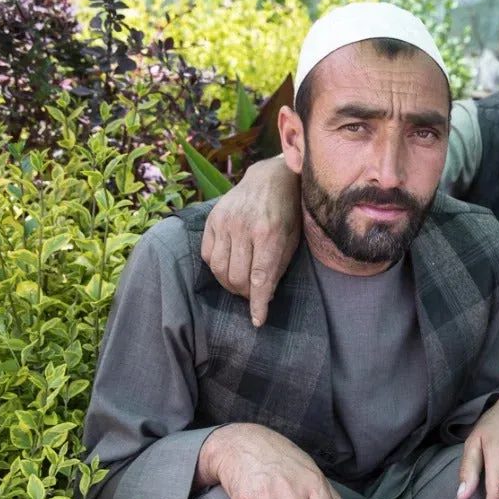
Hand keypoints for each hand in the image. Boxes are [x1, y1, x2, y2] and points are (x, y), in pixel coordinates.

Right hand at [201, 157, 301, 326]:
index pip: (259, 278)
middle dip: (245, 294)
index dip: (256, 303)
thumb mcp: (292, 240)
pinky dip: (216, 267)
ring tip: (241, 283)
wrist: (270, 178)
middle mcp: (243, 227)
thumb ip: (277, 268)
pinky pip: (207, 255)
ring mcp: (224, 222)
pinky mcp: (212, 219)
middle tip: (252, 294)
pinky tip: (228, 265)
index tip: (257, 320)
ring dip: (229, 284)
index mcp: (269, 233)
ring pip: (218, 269)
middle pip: (237, 277)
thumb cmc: (287, 213)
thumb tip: (263, 298)